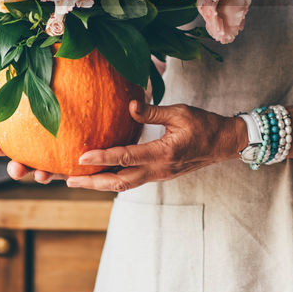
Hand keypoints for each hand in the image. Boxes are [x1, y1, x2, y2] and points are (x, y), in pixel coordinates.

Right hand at [0, 89, 67, 184]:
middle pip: (19, 167)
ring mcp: (48, 163)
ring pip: (40, 174)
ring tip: (40, 175)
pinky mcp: (67, 166)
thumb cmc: (43, 106)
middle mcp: (31, 155)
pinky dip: (62, 172)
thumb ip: (6, 100)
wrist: (71, 115)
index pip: (1, 147)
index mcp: (18, 142)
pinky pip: (65, 172)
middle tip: (15, 169)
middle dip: (15, 170)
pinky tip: (61, 169)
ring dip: (39, 176)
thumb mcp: (25, 101)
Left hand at [66, 100, 238, 192]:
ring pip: (124, 185)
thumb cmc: (203, 124)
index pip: (126, 157)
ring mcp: (158, 174)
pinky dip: (113, 179)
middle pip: (120, 182)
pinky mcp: (159, 174)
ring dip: (100, 184)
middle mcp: (159, 169)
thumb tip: (130, 106)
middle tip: (69, 181)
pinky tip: (100, 174)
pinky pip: (132, 180)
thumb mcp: (180, 112)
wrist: (223, 144)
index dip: (102, 157)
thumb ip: (154, 111)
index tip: (80, 158)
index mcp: (163, 153)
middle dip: (93, 182)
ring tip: (77, 181)